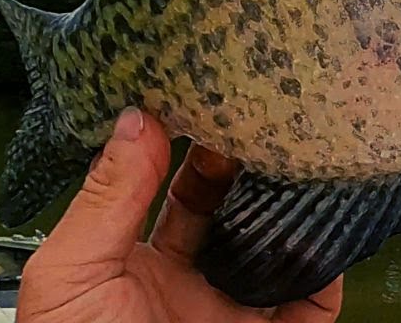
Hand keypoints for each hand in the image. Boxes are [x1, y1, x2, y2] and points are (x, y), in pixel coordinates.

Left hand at [16, 109, 342, 322]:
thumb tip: (137, 119)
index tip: (211, 98)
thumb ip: (106, 199)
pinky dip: (331, 260)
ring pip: (281, 241)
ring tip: (305, 158)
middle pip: (236, 209)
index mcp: (137, 266)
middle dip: (252, 164)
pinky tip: (328, 226)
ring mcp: (242, 309)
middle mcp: (195, 282)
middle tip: (265, 121)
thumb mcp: (69, 277)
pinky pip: (320, 293)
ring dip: (295, 202)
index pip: (172, 190)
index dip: (192, 145)